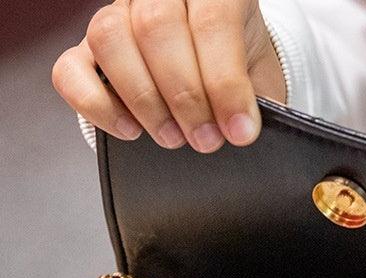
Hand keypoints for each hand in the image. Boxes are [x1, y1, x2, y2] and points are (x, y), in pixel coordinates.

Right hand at [52, 0, 284, 151]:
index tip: (239, 131)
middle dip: (186, 96)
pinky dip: (96, 106)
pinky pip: (70, 70)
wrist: (217, 77)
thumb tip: (247, 128)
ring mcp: (116, 17)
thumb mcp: (262, 81)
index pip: (212, 20)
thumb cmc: (241, 74)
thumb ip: (258, 98)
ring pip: (110, 39)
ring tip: (173, 137)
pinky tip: (130, 130)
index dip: (225, 82)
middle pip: (157, 27)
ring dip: (144, 100)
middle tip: (205, 140)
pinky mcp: (84, 51)